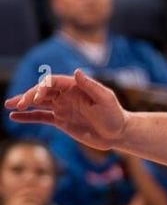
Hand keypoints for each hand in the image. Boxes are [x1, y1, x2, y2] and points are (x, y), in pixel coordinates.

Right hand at [5, 70, 128, 150]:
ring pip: (38, 103)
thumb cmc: (114, 114)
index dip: (42, 88)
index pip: (52, 82)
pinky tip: (14, 116)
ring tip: (7, 105)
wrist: (118, 133)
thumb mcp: (105, 99)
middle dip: (29, 96)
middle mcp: (66, 95)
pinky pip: (41, 116)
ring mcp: (62, 107)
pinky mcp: (60, 120)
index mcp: (75, 86)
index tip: (37, 99)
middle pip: (42, 91)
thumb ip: (90, 85)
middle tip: (18, 104)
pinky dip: (28, 116)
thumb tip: (77, 71)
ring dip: (23, 103)